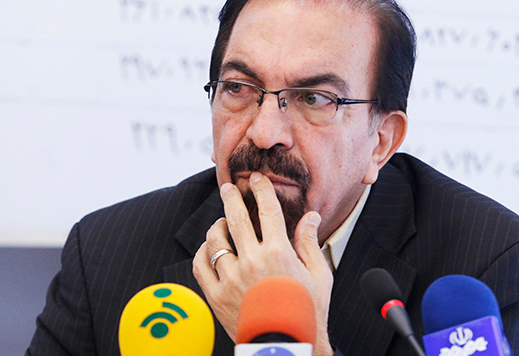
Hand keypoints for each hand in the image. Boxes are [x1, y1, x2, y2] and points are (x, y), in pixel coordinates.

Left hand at [193, 172, 333, 355]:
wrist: (286, 346)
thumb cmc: (306, 312)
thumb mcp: (318, 275)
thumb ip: (310, 242)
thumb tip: (309, 216)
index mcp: (279, 253)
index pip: (267, 210)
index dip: (261, 190)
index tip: (257, 180)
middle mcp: (252, 262)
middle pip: (236, 218)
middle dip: (231, 197)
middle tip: (228, 187)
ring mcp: (231, 279)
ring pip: (215, 240)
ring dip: (217, 226)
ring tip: (221, 222)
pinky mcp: (216, 296)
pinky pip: (200, 265)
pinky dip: (203, 252)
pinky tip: (210, 248)